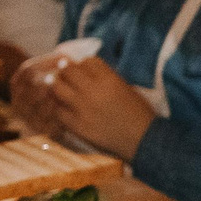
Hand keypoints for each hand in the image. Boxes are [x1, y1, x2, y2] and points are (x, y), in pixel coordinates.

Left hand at [14, 51, 154, 158]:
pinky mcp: (77, 126)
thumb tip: (87, 74)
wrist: (143, 139)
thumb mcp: (127, 88)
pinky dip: (61, 108)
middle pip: (68, 71)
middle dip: (67, 71)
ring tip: (62, 89)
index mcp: (109, 79)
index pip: (87, 61)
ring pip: (58, 88)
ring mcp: (83, 109)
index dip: (84, 63)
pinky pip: (59, 111)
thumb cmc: (140, 113)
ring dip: (59, 86)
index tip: (83, 68)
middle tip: (66, 74)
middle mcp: (93, 91)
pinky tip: (66, 109)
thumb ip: (107, 78)